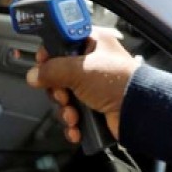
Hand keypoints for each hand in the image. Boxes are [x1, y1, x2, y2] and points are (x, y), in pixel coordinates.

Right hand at [26, 28, 140, 143]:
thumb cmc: (115, 81)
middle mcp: (93, 64)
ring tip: (73, 116)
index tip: (42, 65)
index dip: (50, 54)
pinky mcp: (97, 109)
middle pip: (60, 75)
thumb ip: (51, 70)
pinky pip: (75, 116)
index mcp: (93, 44)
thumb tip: (32, 75)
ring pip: (65, 99)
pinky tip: (76, 129)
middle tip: (63, 96)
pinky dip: (73, 125)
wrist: (138, 111)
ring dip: (65, 111)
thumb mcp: (79, 69)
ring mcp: (95, 88)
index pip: (63, 42)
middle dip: (57, 92)